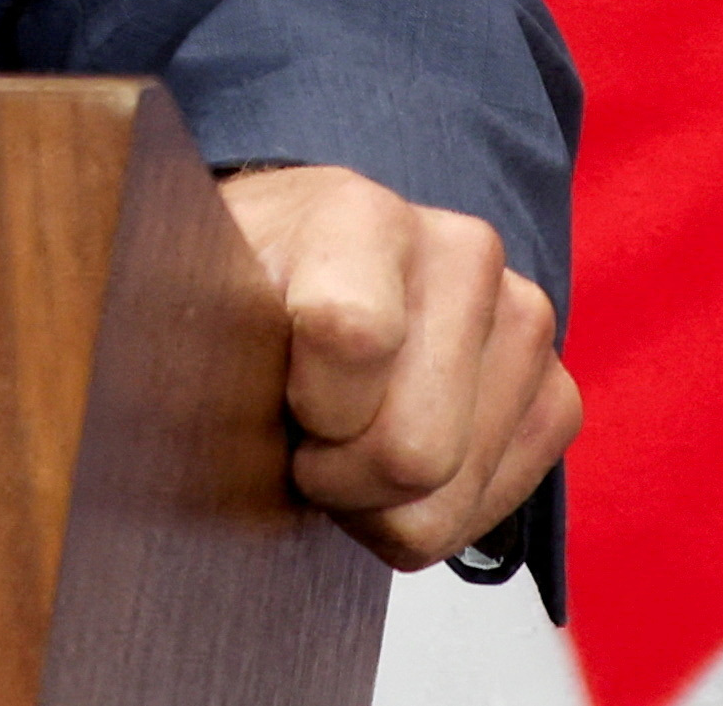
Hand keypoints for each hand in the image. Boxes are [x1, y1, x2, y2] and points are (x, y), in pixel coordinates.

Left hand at [213, 164, 580, 567]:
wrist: (298, 272)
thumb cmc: (235, 294)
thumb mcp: (184, 299)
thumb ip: (189, 337)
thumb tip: (166, 404)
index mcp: (359, 211)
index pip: (352, 336)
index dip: (306, 406)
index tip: (274, 391)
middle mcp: (460, 249)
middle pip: (413, 450)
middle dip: (338, 477)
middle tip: (301, 437)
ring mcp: (522, 316)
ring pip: (450, 495)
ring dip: (378, 502)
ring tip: (340, 443)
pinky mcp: (555, 386)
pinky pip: (496, 505)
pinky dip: (430, 511)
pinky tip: (390, 455)